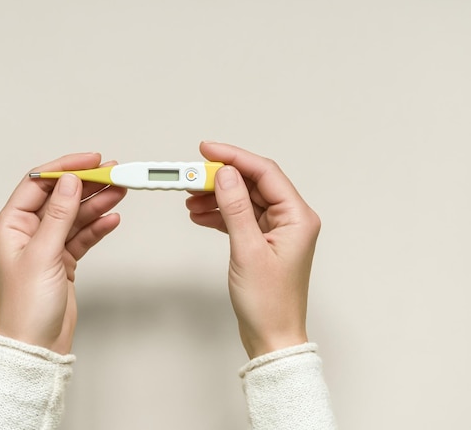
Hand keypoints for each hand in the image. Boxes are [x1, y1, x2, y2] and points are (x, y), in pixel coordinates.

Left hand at [0, 153, 126, 353]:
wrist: (38, 345)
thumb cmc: (27, 307)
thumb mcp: (43, 254)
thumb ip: (58, 215)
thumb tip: (69, 181)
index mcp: (11, 225)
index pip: (38, 184)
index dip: (64, 168)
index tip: (89, 161)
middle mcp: (28, 232)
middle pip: (60, 197)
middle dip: (86, 184)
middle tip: (113, 174)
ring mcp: (47, 246)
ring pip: (75, 215)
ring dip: (97, 203)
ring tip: (120, 191)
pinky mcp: (63, 259)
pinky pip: (83, 235)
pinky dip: (98, 227)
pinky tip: (112, 219)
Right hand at [186, 142, 320, 357]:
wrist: (271, 336)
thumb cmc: (268, 302)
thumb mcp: (247, 250)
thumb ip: (235, 208)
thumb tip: (225, 174)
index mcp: (297, 217)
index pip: (265, 173)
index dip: (234, 157)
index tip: (207, 150)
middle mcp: (291, 219)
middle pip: (253, 184)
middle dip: (221, 179)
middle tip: (191, 177)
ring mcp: (277, 231)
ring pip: (244, 200)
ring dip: (217, 197)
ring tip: (190, 200)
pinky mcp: (264, 242)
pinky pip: (240, 217)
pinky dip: (220, 214)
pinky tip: (200, 216)